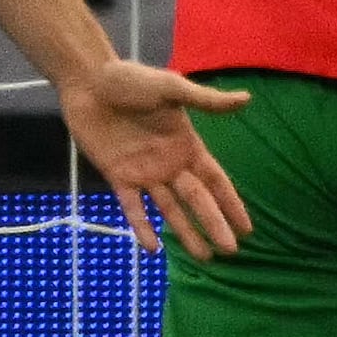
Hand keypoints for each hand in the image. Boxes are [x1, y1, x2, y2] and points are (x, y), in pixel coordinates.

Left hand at [58, 56, 254, 256]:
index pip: (215, 181)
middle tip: (230, 251)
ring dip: (186, 233)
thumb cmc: (130, 80)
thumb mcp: (172, 89)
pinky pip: (132, 208)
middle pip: (197, 201)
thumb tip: (246, 99)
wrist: (89, 83)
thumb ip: (206, 101)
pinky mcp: (118, 177)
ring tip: (203, 256)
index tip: (247, 227)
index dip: (231, 203)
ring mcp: (144, 173)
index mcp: (186, 145)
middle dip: (214, 225)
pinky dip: (142, 227)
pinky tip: (153, 248)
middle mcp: (169, 164)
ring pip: (169, 210)